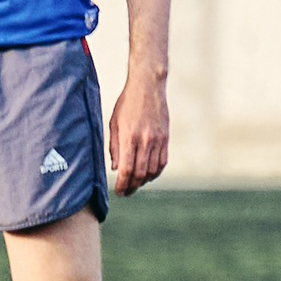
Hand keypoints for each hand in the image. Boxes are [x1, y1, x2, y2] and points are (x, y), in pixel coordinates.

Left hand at [109, 73, 168, 195]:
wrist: (148, 88)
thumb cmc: (126, 105)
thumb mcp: (113, 124)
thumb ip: (113, 147)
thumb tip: (115, 168)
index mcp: (129, 138)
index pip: (126, 170)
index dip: (122, 184)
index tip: (118, 192)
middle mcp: (145, 141)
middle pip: (140, 173)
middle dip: (132, 186)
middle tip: (125, 192)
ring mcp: (158, 140)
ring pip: (153, 170)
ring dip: (144, 181)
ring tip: (135, 185)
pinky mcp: (166, 138)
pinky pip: (163, 162)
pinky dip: (156, 172)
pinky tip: (148, 175)